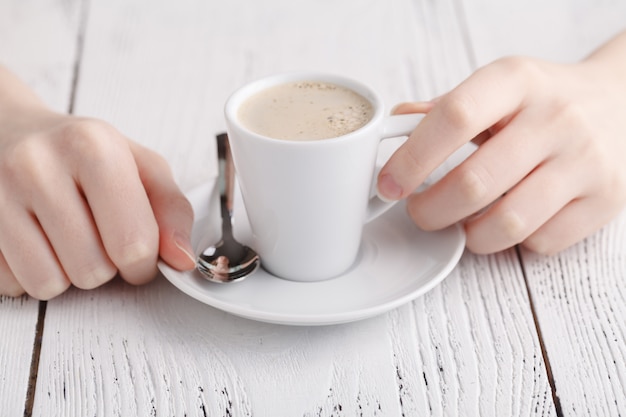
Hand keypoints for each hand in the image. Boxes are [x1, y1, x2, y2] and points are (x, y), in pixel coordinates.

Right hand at [0, 110, 195, 298]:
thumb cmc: (82, 153)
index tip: (139, 253)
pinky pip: (12, 285)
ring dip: (67, 274)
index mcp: (92, 147)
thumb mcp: (139, 166)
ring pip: (49, 284)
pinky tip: (34, 240)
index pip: (133, 242)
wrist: (7, 131)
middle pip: (93, 271)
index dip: (144, 263)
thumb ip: (171, 210)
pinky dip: (30, 273)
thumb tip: (182, 260)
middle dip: (105, 266)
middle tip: (98, 238)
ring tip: (66, 238)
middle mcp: (36, 166)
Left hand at [378, 50, 625, 253]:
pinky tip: (507, 222)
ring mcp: (585, 161)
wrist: (620, 104)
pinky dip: (512, 242)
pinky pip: (541, 242)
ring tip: (462, 222)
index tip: (388, 185)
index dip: (412, 159)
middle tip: (421, 212)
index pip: (454, 118)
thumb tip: (396, 124)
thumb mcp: (497, 88)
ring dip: (469, 234)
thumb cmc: (541, 102)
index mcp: (516, 81)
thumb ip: (445, 109)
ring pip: (507, 223)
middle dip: (430, 211)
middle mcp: (555, 118)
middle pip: (473, 183)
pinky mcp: (605, 200)